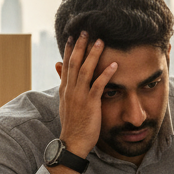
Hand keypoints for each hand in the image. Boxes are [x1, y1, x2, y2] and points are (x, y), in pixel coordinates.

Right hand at [57, 32, 117, 159]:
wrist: (72, 143)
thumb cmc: (73, 125)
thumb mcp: (66, 103)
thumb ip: (65, 85)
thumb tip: (59, 68)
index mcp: (65, 89)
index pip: (67, 64)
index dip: (70, 49)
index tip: (74, 36)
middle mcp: (70, 90)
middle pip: (74, 62)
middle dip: (80, 45)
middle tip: (86, 30)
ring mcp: (79, 97)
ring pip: (85, 70)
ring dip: (93, 54)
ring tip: (101, 41)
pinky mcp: (90, 104)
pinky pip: (98, 86)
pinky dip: (106, 74)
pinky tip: (114, 65)